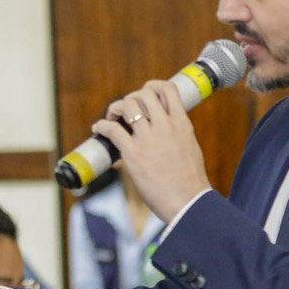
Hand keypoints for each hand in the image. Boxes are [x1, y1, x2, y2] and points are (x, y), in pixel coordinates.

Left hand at [89, 79, 212, 221]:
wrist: (188, 202)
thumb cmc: (190, 181)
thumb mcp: (190, 147)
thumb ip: (177, 134)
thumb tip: (165, 132)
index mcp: (182, 123)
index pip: (168, 89)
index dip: (153, 86)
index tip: (144, 95)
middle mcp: (165, 126)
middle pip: (143, 94)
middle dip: (131, 97)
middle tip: (125, 111)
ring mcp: (149, 138)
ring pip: (127, 105)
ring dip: (115, 108)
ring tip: (111, 118)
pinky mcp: (134, 153)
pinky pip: (112, 129)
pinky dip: (101, 126)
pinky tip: (98, 129)